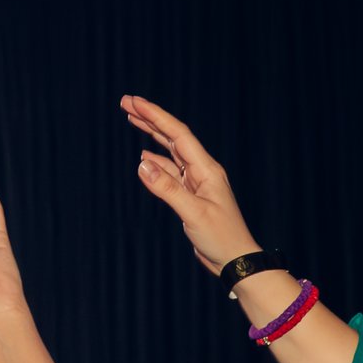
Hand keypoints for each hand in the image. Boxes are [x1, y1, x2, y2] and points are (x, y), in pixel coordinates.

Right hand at [120, 95, 262, 275]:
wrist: (236, 260)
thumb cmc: (222, 237)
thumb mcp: (194, 213)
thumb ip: (167, 189)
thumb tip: (141, 165)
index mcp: (206, 169)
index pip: (178, 135)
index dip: (156, 116)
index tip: (134, 102)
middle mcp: (202, 171)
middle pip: (173, 137)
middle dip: (150, 119)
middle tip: (126, 103)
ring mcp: (196, 182)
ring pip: (170, 152)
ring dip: (151, 136)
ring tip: (132, 119)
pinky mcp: (191, 196)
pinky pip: (171, 172)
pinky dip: (156, 162)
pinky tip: (144, 158)